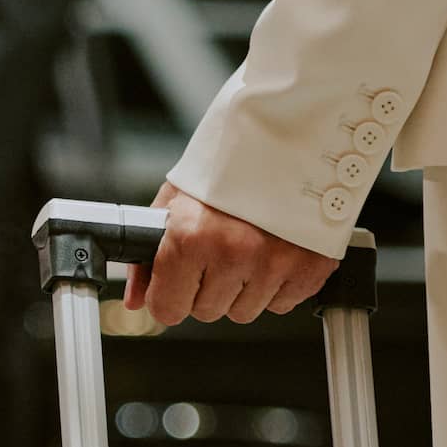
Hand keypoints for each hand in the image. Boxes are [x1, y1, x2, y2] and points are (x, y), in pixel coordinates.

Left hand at [125, 184, 337, 327]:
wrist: (289, 135)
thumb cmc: (229, 163)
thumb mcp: (175, 199)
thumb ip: (148, 254)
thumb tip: (136, 298)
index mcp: (191, 235)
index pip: (168, 308)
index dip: (168, 296)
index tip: (175, 283)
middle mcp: (233, 252)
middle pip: (206, 312)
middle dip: (206, 288)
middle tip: (217, 251)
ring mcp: (275, 263)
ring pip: (244, 312)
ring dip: (241, 288)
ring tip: (247, 246)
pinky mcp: (310, 267)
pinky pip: (281, 304)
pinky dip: (275, 285)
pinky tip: (273, 250)